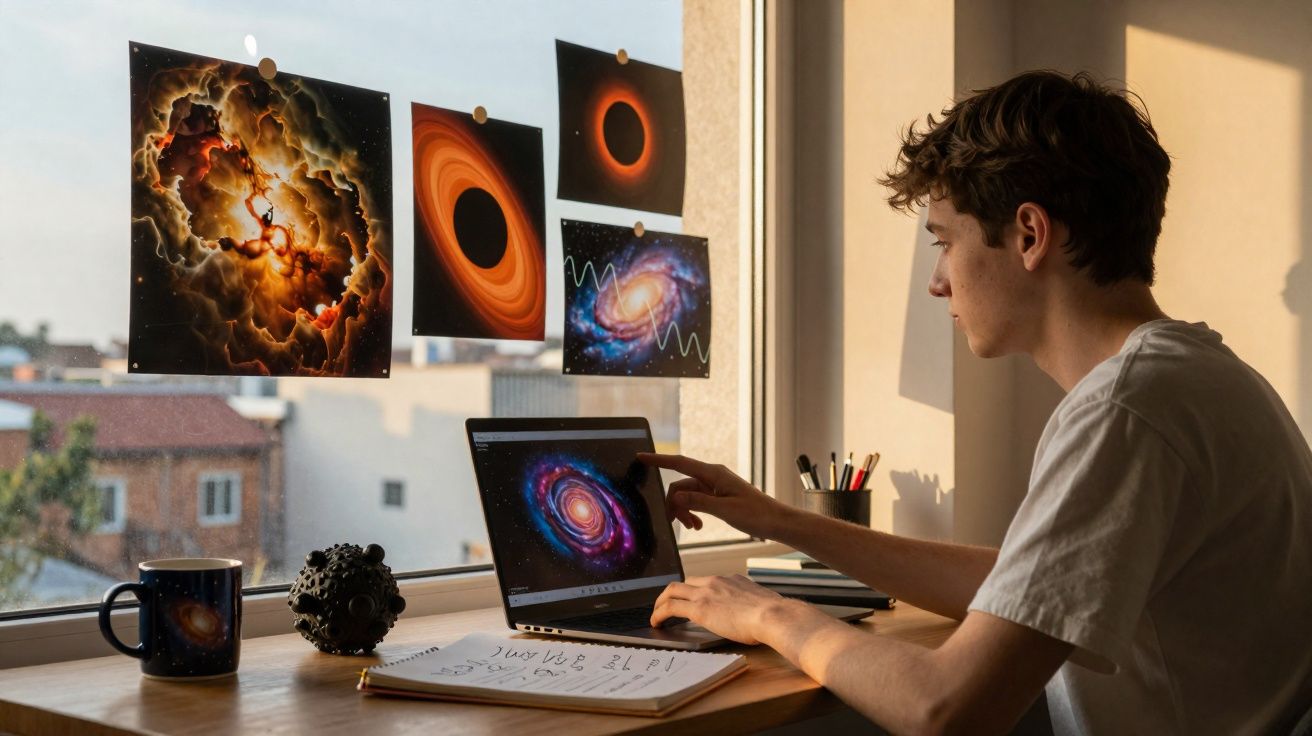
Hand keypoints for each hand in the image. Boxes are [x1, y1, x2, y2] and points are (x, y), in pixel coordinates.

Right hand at [637, 452, 789, 538]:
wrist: (775, 521)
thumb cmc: (756, 514)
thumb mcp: (724, 510)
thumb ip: (698, 502)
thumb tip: (674, 497)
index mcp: (714, 474)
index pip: (679, 463)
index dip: (658, 460)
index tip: (641, 457)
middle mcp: (712, 476)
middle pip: (680, 485)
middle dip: (674, 504)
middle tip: (678, 525)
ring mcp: (714, 486)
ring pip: (687, 495)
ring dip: (685, 511)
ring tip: (693, 527)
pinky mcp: (717, 496)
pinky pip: (696, 501)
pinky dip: (693, 513)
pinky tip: (698, 525)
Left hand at [650, 575, 810, 644]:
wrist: (774, 615)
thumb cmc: (774, 615)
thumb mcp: (761, 604)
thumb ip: (752, 605)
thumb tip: (755, 615)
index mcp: (731, 580)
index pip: (706, 581)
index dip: (694, 590)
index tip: (691, 599)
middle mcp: (716, 582)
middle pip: (685, 582)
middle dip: (673, 593)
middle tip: (667, 605)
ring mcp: (706, 593)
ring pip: (672, 590)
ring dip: (661, 602)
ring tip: (656, 614)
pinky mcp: (699, 608)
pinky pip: (670, 607)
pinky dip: (659, 614)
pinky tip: (656, 622)